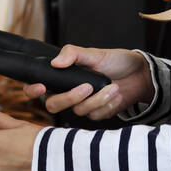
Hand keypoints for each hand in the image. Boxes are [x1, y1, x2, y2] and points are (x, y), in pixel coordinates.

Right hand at [23, 45, 152, 121]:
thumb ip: (73, 54)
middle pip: (53, 105)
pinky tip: (116, 95)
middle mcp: (68, 92)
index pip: (38, 86)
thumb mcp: (94, 53)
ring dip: (98, 99)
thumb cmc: (115, 61)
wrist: (138, 74)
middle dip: (71, 97)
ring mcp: (81, 104)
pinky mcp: (95, 114)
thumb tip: (55, 62)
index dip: (32, 89)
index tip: (41, 87)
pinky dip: (107, 105)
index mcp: (63, 76)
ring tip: (113, 87)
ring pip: (78, 111)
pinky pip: (94, 116)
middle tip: (88, 86)